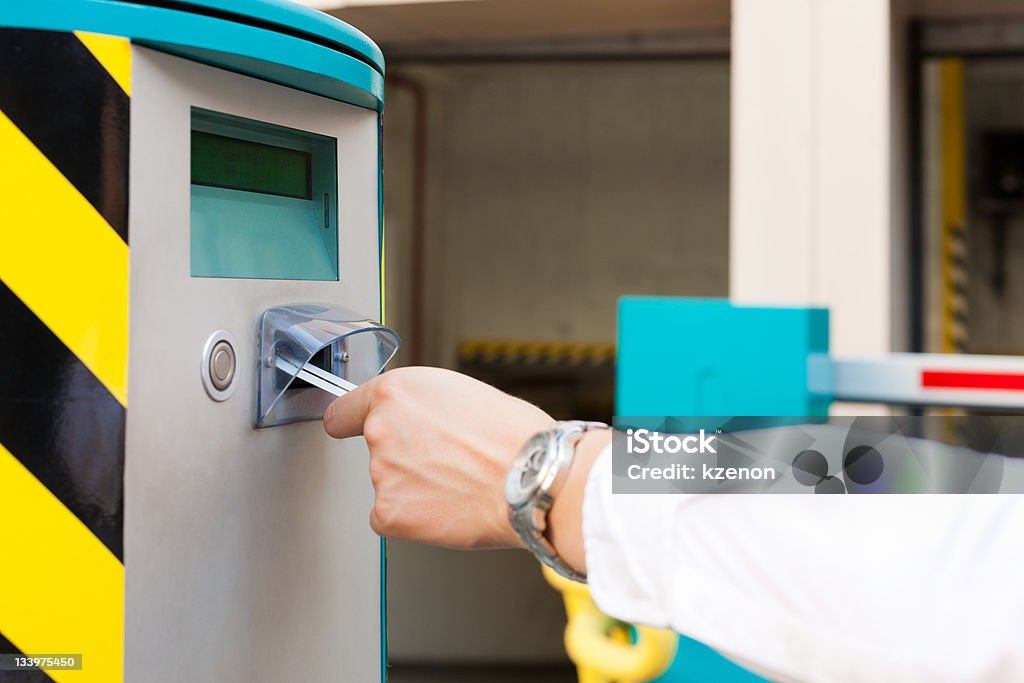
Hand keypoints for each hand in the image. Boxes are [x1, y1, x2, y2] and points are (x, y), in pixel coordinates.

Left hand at [323, 367, 554, 548]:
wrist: (532, 478)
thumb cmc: (515, 435)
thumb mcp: (464, 393)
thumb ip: (426, 407)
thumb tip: (421, 423)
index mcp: (397, 392)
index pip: (346, 410)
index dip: (353, 422)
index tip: (352, 430)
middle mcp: (381, 429)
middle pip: (377, 450)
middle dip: (405, 457)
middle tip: (449, 461)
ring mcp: (382, 473)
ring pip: (389, 484)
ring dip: (414, 488)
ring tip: (460, 483)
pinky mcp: (390, 513)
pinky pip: (390, 518)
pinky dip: (413, 519)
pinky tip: (448, 508)